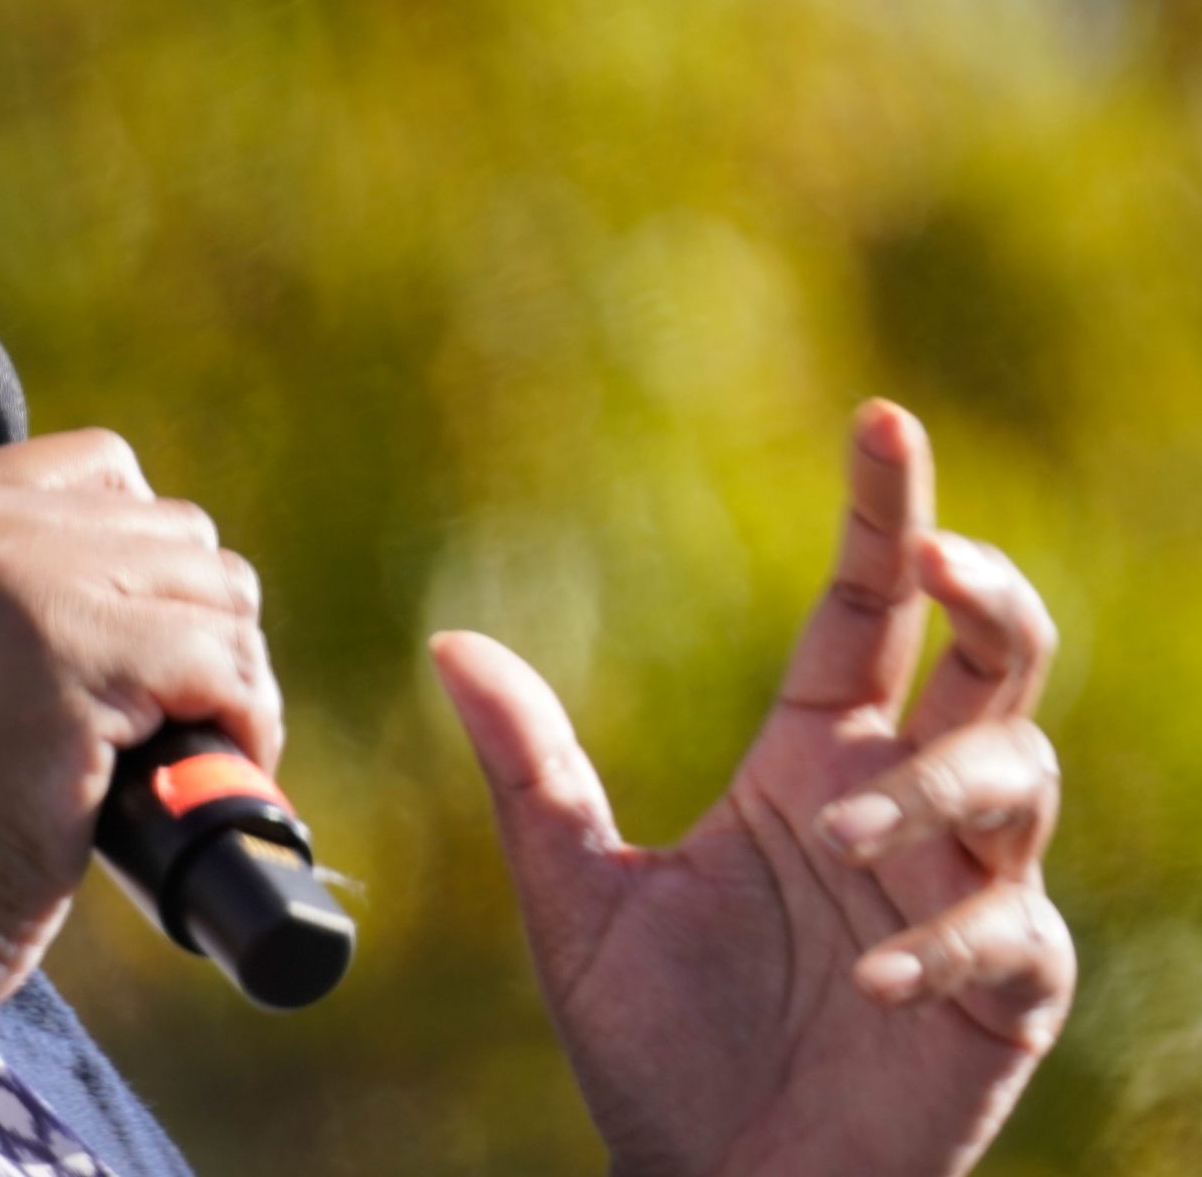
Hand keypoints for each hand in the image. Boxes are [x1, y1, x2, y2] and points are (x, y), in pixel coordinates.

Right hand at [0, 429, 276, 1084]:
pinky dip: (244, 722)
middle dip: (196, 624)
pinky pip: (224, 662)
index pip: (98, 465)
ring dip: (230, 672)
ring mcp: (19, 588)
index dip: (144, 552)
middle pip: (173, 530)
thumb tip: (162, 574)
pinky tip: (212, 767)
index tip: (140, 639)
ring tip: (195, 742)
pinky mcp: (74, 665)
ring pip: (216, 589)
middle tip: (176, 714)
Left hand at [433, 401, 1070, 1176]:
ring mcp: (962, 896)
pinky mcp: (1001, 994)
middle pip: (995, 662)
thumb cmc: (656, 1049)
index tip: (880, 418)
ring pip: (1019, 776)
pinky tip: (865, 979)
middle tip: (938, 557)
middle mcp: (897, 809)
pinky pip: (1015, 932)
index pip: (866, 614)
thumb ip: (530, 771)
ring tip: (833, 835)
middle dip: (989, 594)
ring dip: (938, 787)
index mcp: (806, 765)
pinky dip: (952, 939)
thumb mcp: (573, 898)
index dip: (885, 515)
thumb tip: (448, 643)